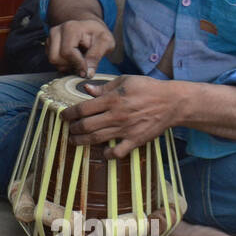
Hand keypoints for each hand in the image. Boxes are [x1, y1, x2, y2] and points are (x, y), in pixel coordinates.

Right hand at [47, 16, 115, 77]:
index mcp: (70, 28)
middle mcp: (56, 31)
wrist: (91, 29)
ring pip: (53, 60)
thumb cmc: (98, 35)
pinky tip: (73, 60)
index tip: (87, 71)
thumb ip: (96, 56)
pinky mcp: (49, 44)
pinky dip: (62, 64)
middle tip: (83, 66)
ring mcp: (51, 37)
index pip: (67, 52)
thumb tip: (88, 73)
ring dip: (66, 66)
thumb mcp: (105, 43)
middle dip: (70, 65)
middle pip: (56, 58)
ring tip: (79, 61)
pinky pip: (52, 61)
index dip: (78, 64)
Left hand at [61, 74, 181, 158]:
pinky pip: (117, 152)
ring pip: (96, 139)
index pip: (83, 109)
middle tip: (68, 129)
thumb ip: (104, 87)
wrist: (171, 102)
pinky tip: (102, 152)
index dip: (69, 114)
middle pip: (86, 126)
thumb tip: (87, 90)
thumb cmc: (148, 88)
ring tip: (74, 140)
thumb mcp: (125, 81)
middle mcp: (116, 116)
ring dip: (82, 141)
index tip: (63, 116)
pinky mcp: (135, 140)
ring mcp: (125, 130)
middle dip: (72, 129)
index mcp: (112, 100)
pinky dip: (107, 154)